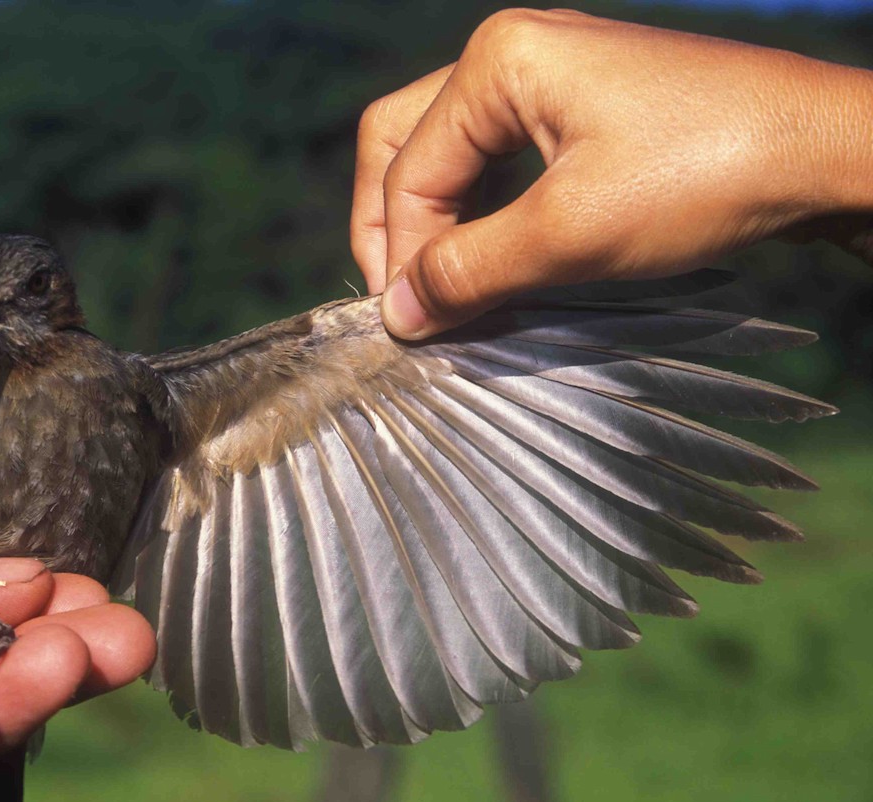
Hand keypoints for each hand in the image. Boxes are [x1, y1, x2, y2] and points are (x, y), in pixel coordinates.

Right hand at [351, 9, 872, 338]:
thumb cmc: (703, 176)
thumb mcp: (570, 234)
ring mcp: (550, 74)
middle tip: (404, 298)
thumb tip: (395, 315)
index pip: (408, 169)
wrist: (829, 150)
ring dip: (436, 221)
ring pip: (449, 151)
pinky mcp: (583, 105)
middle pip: (405, 142)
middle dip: (394, 225)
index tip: (407, 326)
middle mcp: (514, 52)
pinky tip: (489, 255)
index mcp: (499, 60)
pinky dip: (480, 210)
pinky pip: (498, 157)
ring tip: (442, 288)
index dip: (398, 254)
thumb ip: (469, 271)